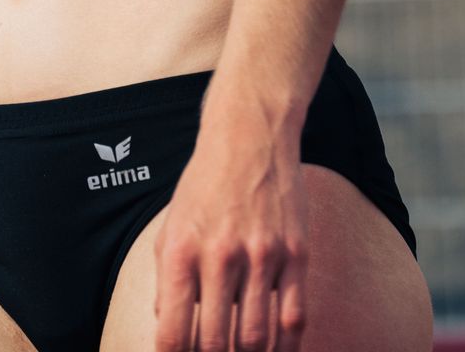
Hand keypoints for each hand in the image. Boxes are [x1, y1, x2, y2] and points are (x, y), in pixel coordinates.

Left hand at [152, 106, 308, 351]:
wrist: (250, 134)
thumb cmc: (205, 183)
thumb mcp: (172, 224)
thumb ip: (168, 279)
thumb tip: (168, 327)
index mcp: (181, 250)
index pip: (173, 333)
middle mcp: (220, 256)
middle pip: (217, 345)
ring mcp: (262, 256)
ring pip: (257, 339)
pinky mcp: (296, 254)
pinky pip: (294, 320)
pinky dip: (286, 348)